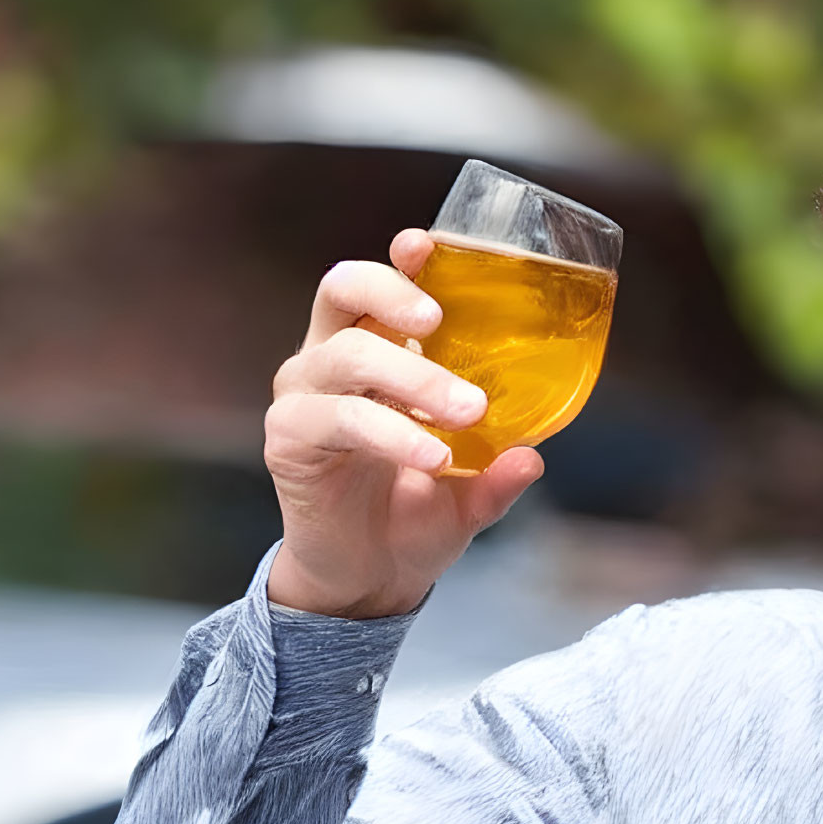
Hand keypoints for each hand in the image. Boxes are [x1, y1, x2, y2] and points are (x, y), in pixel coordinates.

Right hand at [263, 228, 543, 617]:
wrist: (369, 579)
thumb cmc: (417, 513)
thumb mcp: (473, 494)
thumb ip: (499, 472)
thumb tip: (533, 456)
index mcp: (374, 350)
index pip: (378, 285)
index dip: (399, 260)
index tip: (426, 245)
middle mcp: (330, 360)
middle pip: (343, 289)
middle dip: (397, 296)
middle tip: (443, 323)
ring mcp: (305, 396)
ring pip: (347, 354)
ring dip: (413, 376)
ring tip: (465, 412)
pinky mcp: (289, 439)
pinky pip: (340, 419)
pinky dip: (391, 431)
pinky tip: (430, 456)